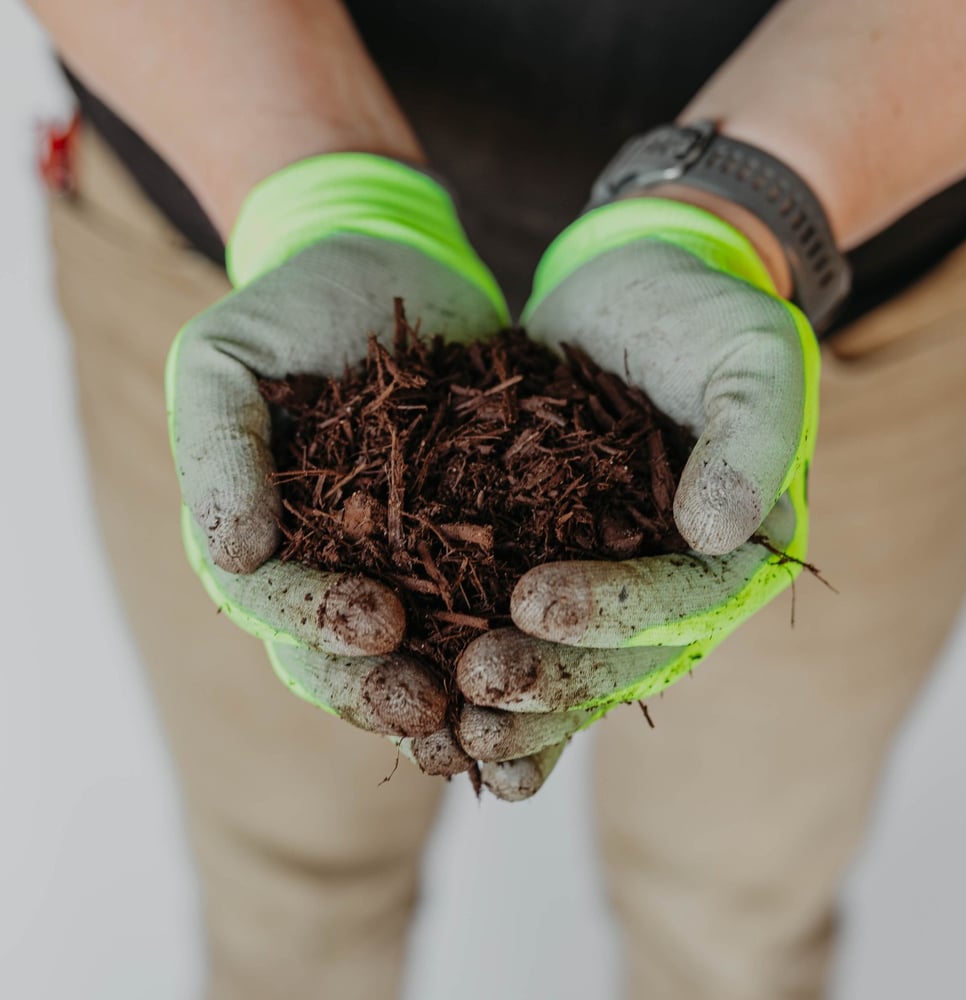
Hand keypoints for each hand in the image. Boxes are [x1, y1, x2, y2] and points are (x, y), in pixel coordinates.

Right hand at [168, 153, 508, 746]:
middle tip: (430, 706)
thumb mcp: (228, 361)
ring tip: (489, 720)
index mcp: (267, 542)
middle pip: (344, 658)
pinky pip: (489, 609)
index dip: (317, 627)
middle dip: (383, 689)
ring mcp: (406, 563)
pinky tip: (549, 680)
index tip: (374, 624)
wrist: (391, 268)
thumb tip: (232, 555)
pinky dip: (513, 651)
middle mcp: (334, 568)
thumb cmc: (295, 309)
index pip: (276, 607)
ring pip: (419, 655)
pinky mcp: (477, 543)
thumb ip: (218, 450)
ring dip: (450, 698)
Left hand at [455, 198, 819, 789]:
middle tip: (474, 686)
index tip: (534, 604)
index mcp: (734, 553)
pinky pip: (512, 630)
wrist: (629, 291)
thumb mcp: (750, 355)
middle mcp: (670, 587)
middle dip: (549, 682)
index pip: (684, 604)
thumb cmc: (702, 314)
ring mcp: (605, 582)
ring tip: (442, 724)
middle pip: (618, 661)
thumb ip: (752, 437)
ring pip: (563, 666)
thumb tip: (720, 535)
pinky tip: (423, 702)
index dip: (613, 615)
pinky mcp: (544, 564)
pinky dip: (472, 668)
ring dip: (508, 708)